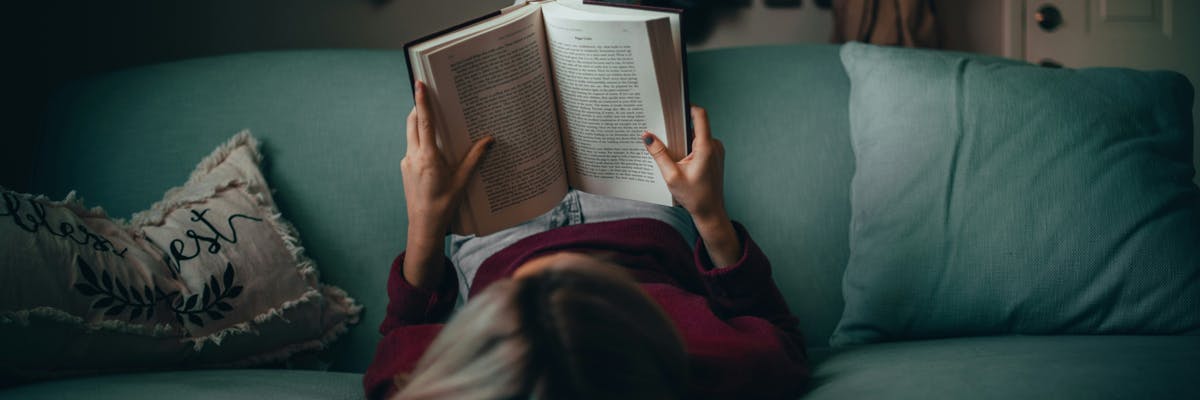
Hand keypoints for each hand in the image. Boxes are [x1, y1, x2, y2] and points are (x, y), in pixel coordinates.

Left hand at [401, 81, 492, 287]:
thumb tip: (489, 140)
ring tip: (434, 120)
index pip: (424, 121)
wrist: (423, 226)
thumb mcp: (463, 181)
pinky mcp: (405, 169)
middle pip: (413, 123)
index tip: (419, 83)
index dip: (422, 101)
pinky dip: (420, 141)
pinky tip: (434, 148)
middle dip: (419, 108)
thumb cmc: (444, 205)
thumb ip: (474, 158)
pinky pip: (412, 148)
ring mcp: (407, 162)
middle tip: (428, 96)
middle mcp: (413, 156)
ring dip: (419, 124)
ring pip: (411, 135)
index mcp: (428, 156)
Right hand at [643, 106, 726, 223]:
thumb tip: (646, 136)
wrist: (710, 212)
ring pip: (698, 135)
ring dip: (683, 139)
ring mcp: (716, 151)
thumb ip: (659, 154)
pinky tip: (678, 158)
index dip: (687, 106)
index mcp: (706, 147)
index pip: (700, 115)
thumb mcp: (671, 176)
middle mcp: (714, 146)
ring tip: (670, 149)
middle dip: (679, 127)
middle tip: (663, 130)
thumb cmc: (694, 197)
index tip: (673, 106)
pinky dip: (689, 147)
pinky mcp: (715, 156)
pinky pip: (701, 144)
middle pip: (695, 125)